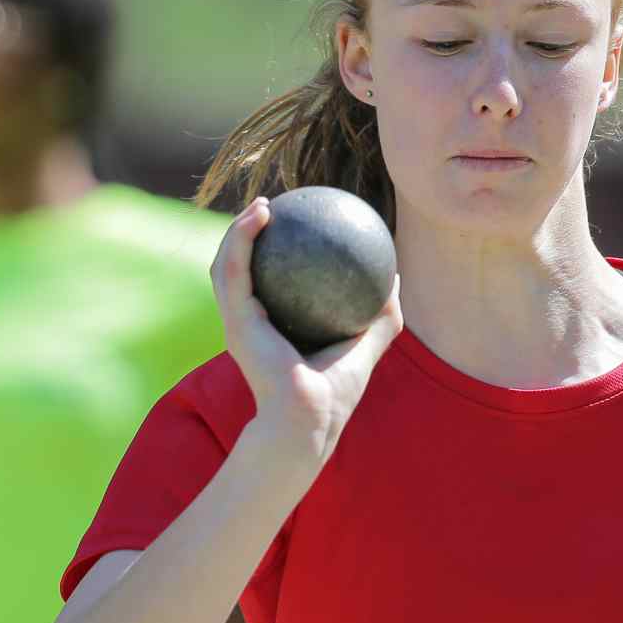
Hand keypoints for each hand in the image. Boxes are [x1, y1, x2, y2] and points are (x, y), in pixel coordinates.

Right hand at [210, 197, 403, 477]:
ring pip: (226, 264)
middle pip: (240, 270)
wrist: (310, 418)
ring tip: (264, 205)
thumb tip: (396, 277)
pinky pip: (234, 269)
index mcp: (272, 330)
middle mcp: (249, 323)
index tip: (293, 225)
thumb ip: (382, 315)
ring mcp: (238, 322)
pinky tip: (261, 214)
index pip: (266, 286)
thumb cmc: (336, 392)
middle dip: (246, 236)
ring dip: (237, 229)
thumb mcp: (366, 346)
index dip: (273, 254)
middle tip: (272, 209)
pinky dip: (240, 238)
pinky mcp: (235, 320)